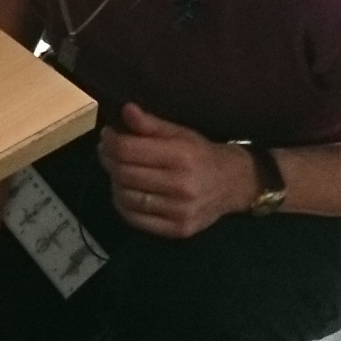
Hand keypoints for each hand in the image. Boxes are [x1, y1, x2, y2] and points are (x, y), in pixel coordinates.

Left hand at [97, 102, 254, 238]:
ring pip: (125, 197)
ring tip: (117, 170)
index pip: (128, 150)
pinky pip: (135, 219)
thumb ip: (151, 124)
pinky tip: (125, 191)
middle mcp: (181, 186)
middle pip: (124, 173)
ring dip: (114, 182)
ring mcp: (179, 211)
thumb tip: (125, 110)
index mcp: (181, 156)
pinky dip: (123, 204)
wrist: (234, 184)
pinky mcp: (177, 230)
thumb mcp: (181, 133)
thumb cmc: (202, 154)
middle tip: (106, 151)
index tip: (108, 134)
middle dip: (108, 159)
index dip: (111, 141)